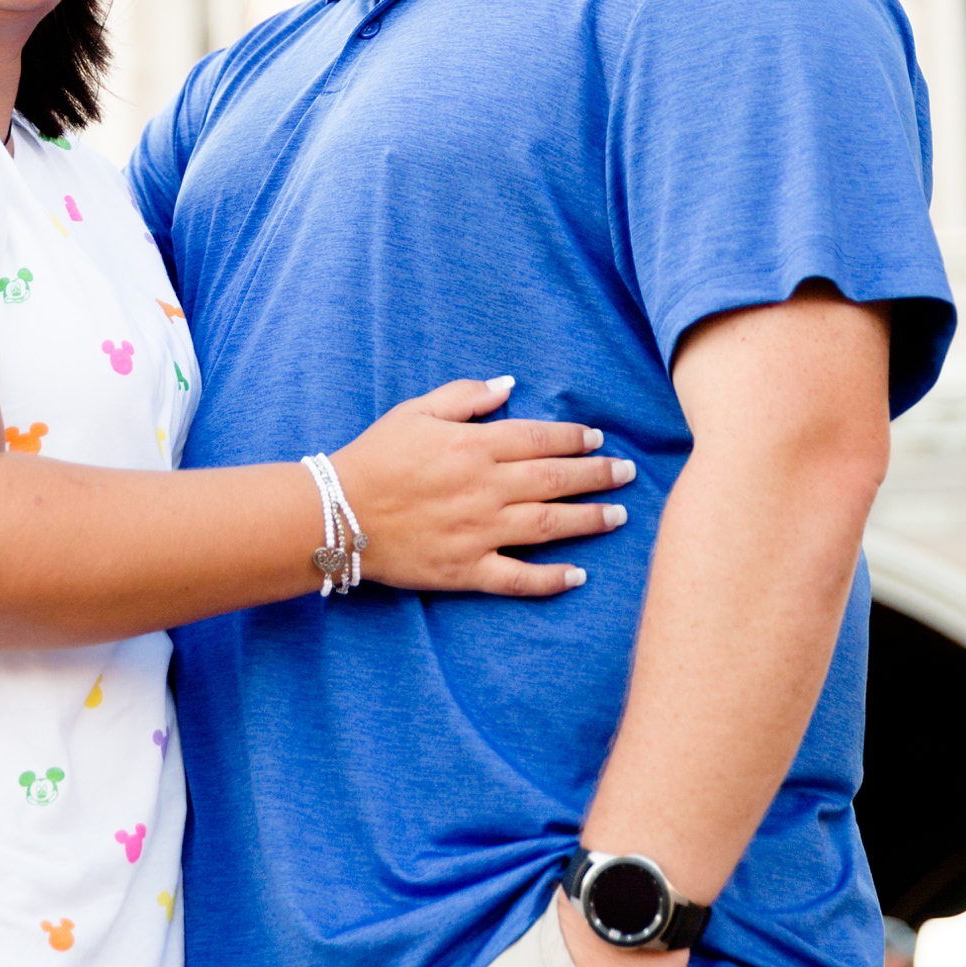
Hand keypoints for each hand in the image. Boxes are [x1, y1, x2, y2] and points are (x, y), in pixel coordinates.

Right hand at [334, 380, 632, 595]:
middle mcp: (484, 488)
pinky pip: (518, 579)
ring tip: (618, 516)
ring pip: (548, 526)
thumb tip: (509, 386)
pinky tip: (579, 575)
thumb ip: (465, 396)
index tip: (599, 439)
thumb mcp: (416, 411)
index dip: (574, 438)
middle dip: (597, 474)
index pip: (539, 438)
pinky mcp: (466, 570)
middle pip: (555, 479)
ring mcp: (478, 532)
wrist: (337, 513)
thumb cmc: (376, 455)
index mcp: (473, 446)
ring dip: (589, 520)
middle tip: (628, 474)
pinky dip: (551, 580)